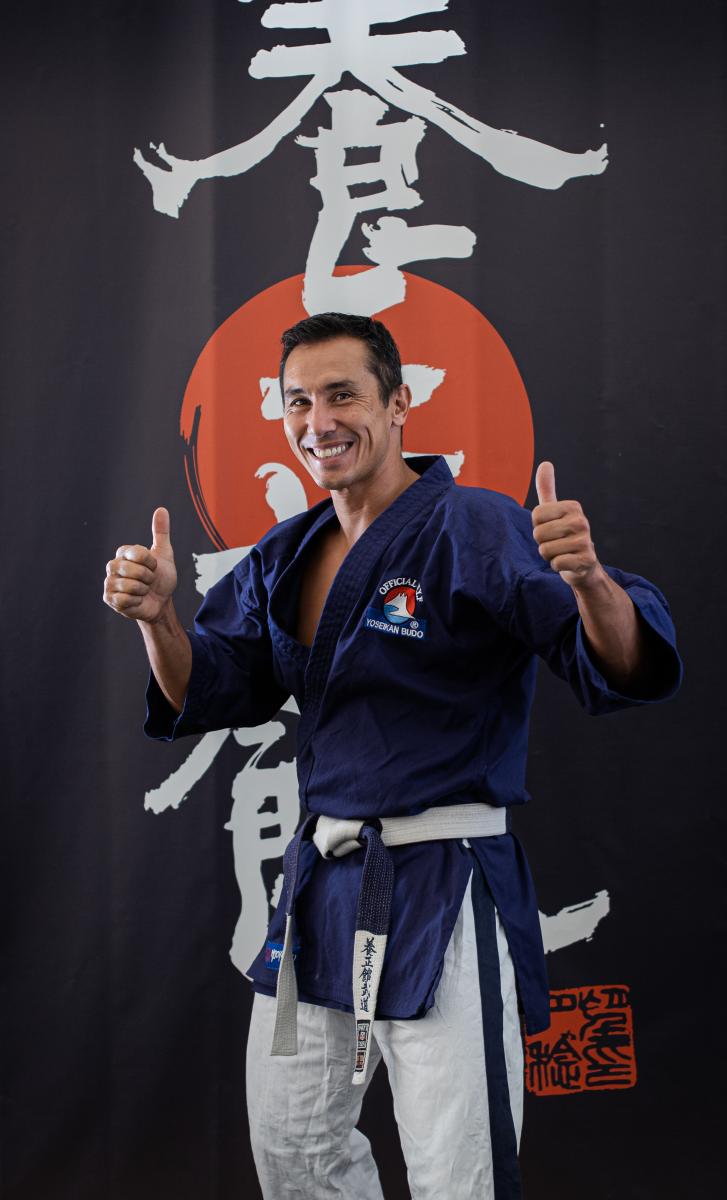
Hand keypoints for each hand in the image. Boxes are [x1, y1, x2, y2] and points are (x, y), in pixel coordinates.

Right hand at [103, 507, 177, 621]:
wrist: (161, 602)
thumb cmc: (161, 578)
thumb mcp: (164, 554)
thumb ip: (161, 532)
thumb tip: (161, 509)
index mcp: (124, 552)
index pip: (138, 553)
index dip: (151, 563)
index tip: (154, 567)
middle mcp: (113, 565)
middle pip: (133, 570)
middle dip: (148, 578)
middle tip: (148, 581)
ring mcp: (109, 582)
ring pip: (130, 586)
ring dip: (143, 590)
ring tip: (143, 590)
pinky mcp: (109, 598)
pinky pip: (125, 599)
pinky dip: (136, 601)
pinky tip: (136, 600)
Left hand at [531, 462, 599, 589]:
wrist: (583, 564)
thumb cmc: (563, 535)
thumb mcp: (554, 511)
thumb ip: (547, 489)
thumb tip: (545, 463)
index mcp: (573, 507)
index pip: (536, 515)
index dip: (538, 526)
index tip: (551, 528)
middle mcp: (581, 521)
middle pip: (538, 534)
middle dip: (542, 543)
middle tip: (556, 543)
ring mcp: (585, 541)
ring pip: (545, 550)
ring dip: (549, 555)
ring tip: (562, 552)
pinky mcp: (586, 560)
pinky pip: (556, 563)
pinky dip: (557, 566)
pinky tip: (568, 562)